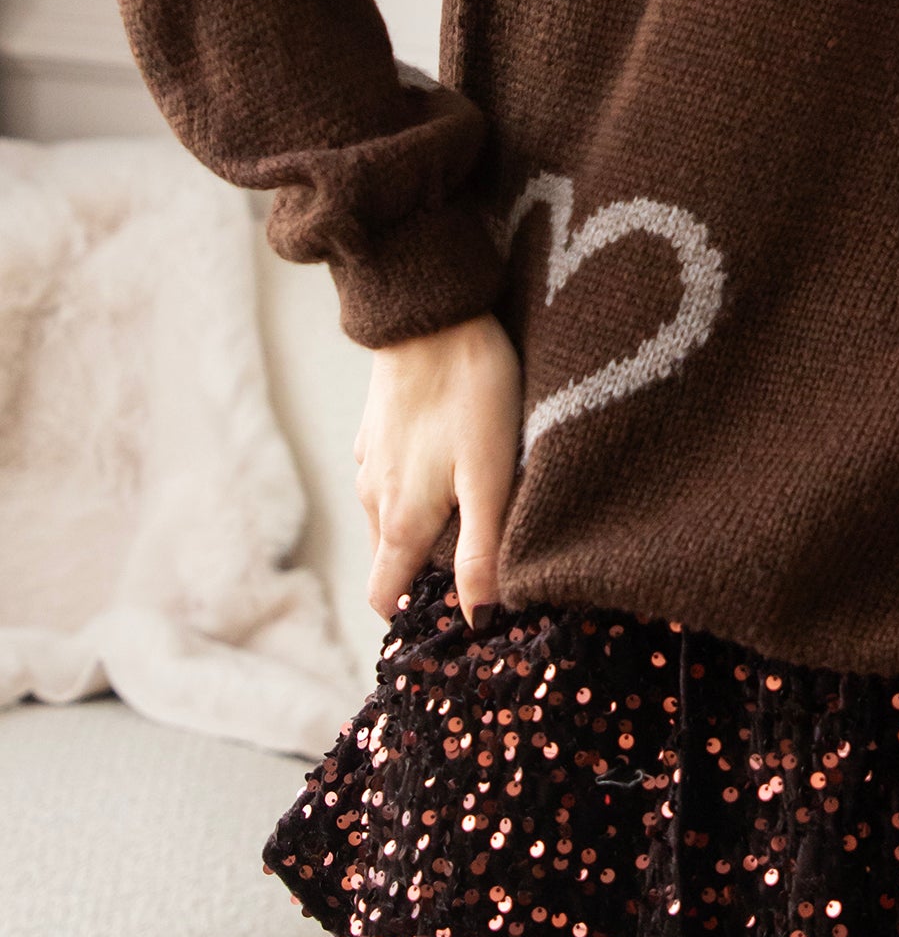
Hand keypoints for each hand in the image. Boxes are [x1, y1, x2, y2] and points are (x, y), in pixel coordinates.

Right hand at [353, 312, 524, 624]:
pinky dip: (416, 491)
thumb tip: (478, 619)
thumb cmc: (469, 392)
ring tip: (474, 522)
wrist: (429, 313)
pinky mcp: (377, 431)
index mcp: (399, 520)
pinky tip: (454, 470)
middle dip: (422, 578)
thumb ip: (482, 550)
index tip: (451, 622)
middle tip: (476, 576)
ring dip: (421, 533)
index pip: (385, 596)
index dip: (412, 617)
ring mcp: (371, 462)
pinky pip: (392, 480)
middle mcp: (373, 498)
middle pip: (390, 561)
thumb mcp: (488, 476)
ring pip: (390, 519)